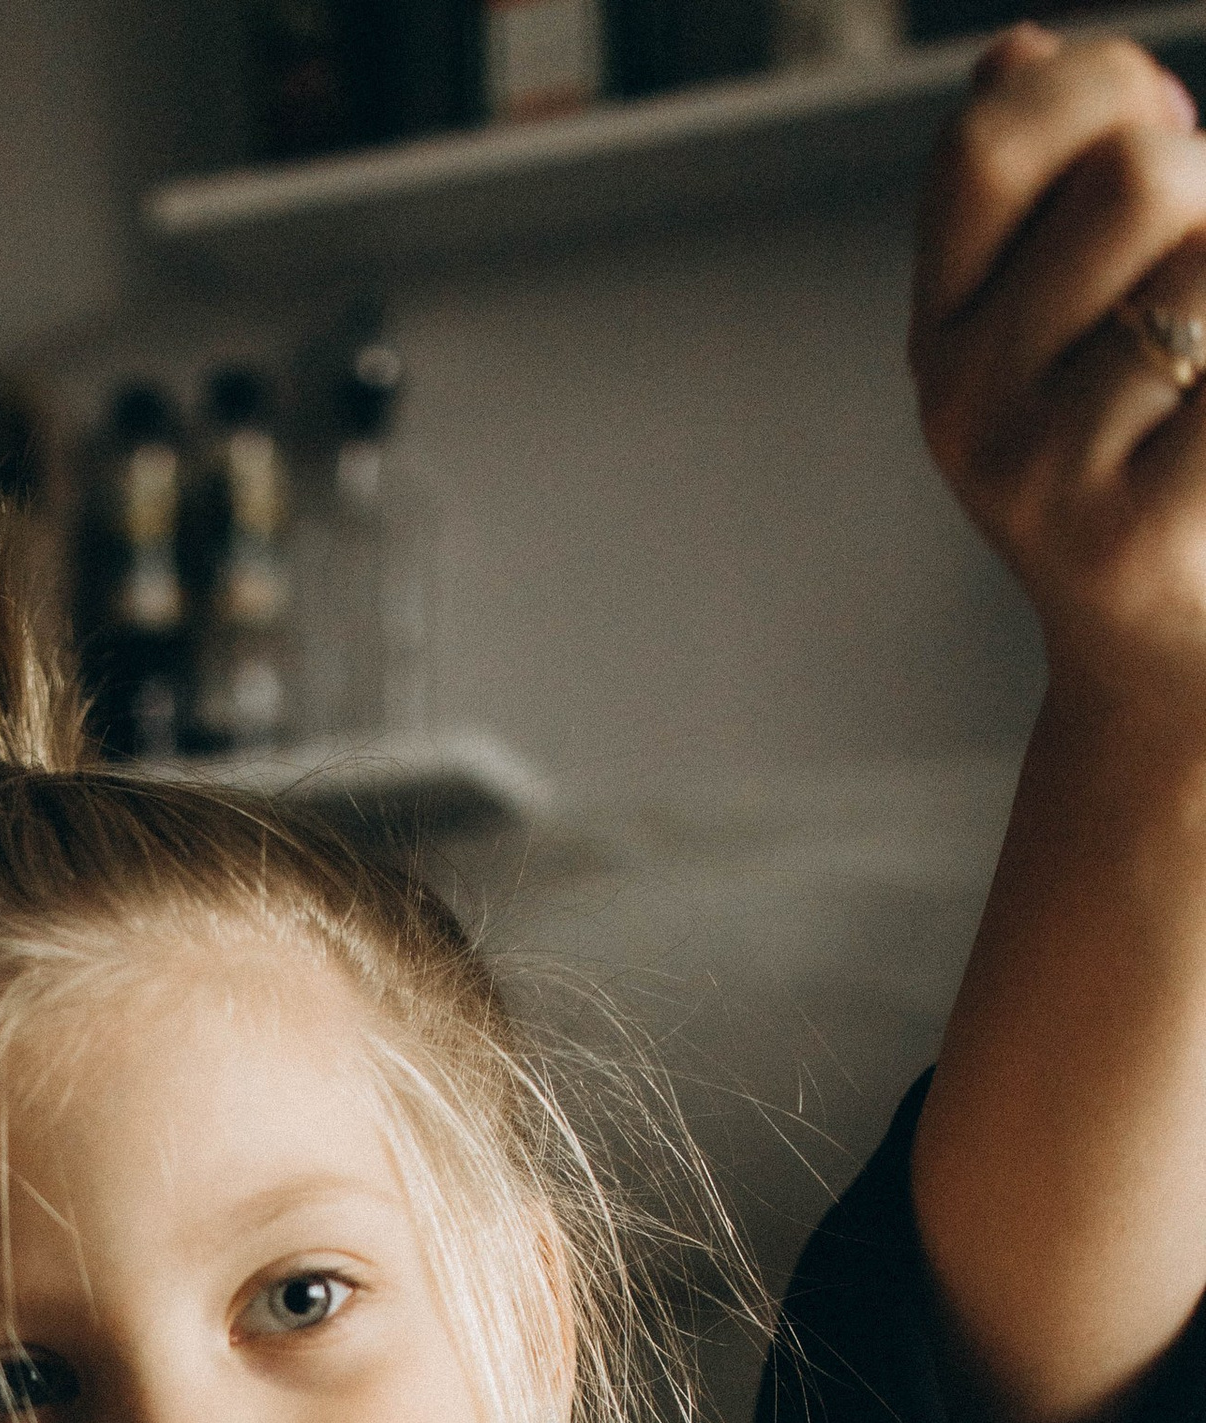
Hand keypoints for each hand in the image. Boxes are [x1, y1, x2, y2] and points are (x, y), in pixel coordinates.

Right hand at [913, 24, 1205, 726]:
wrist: (1174, 666)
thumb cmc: (1154, 462)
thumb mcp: (1077, 322)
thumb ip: (1057, 190)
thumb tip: (1018, 55)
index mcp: (943, 330)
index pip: (993, 139)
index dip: (1099, 86)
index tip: (1161, 121)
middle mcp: (961, 401)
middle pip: (1141, 175)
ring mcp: (1036, 475)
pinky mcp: (1123, 536)